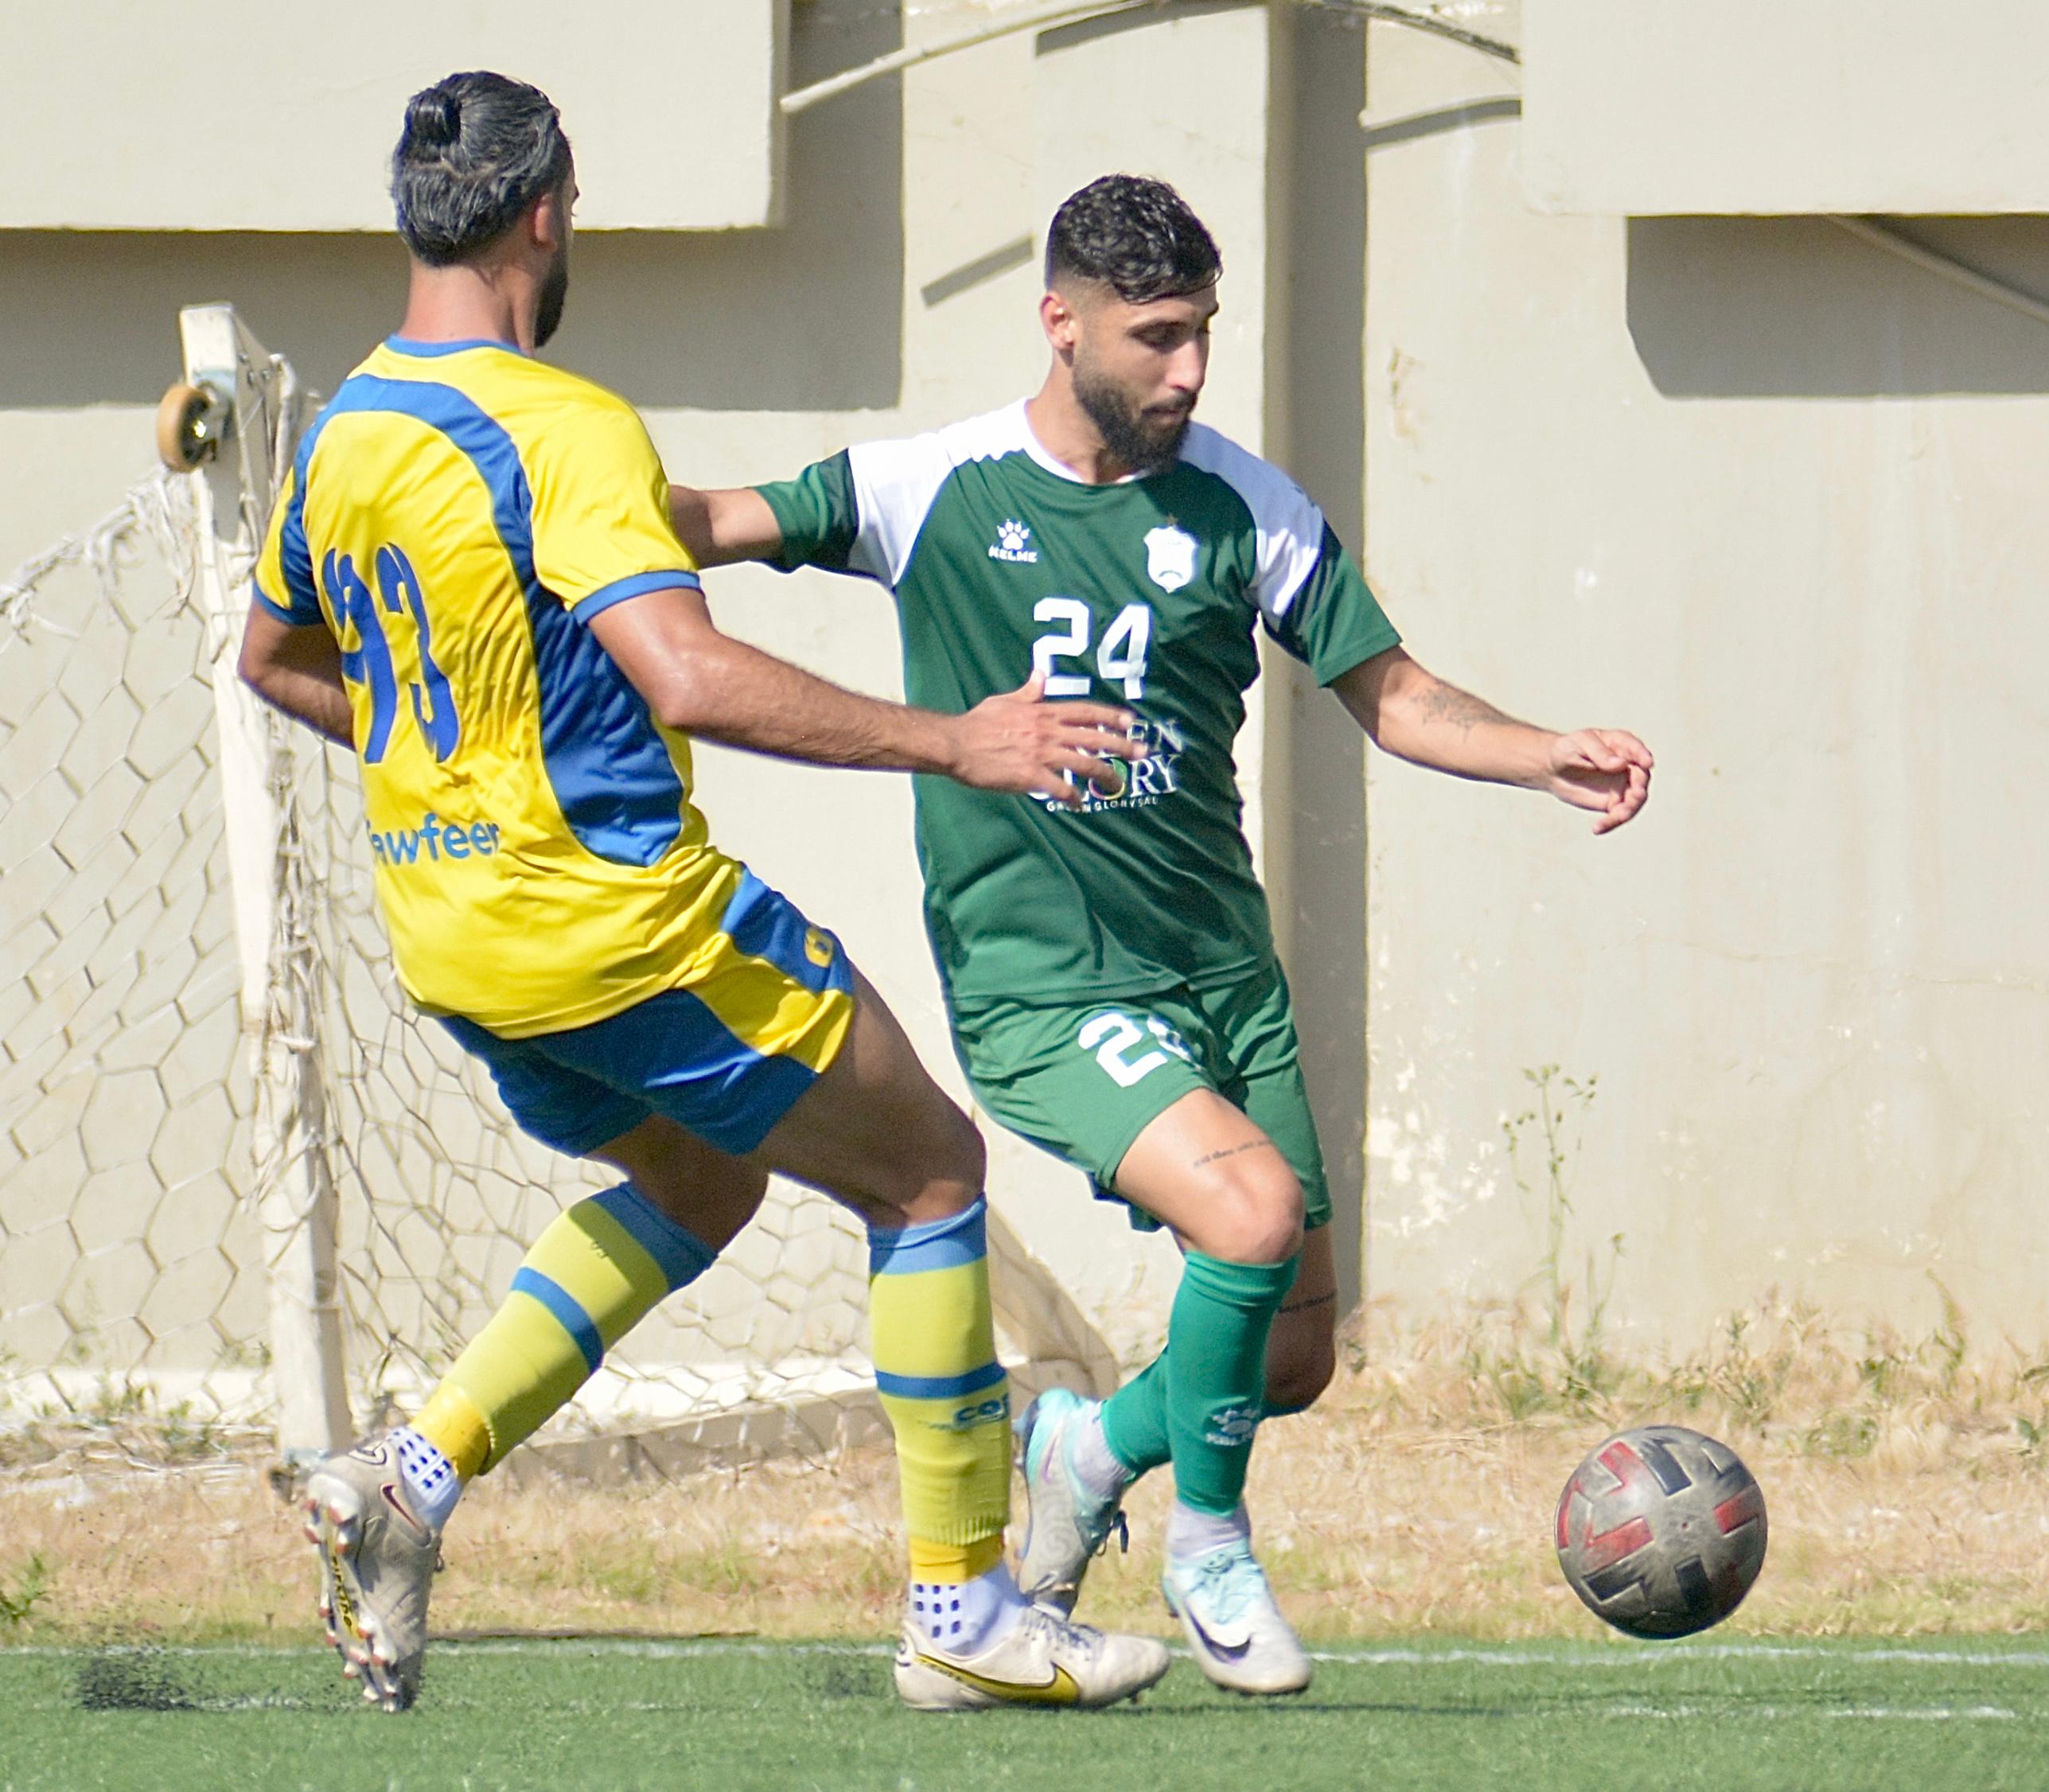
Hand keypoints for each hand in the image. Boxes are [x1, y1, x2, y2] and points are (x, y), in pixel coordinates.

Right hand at [945, 672, 1145, 806]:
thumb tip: (1040, 674)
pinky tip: (1078, 803)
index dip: (1111, 716)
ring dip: (1105, 773)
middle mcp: (1048, 731)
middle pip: (1093, 737)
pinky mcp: (1030, 776)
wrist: (957, 744)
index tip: (1131, 721)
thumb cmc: (979, 722)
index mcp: (1043, 712)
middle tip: (1142, 753)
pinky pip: (1059, 787)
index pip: (1086, 712)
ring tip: (1117, 784)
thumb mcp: (1006, 700)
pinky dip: (1072, 796)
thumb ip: (1028, 691)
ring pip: (1083, 762)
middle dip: (1121, 745)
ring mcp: (1041, 754)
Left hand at [1543, 728, 1652, 834]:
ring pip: (1635, 800)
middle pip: (1641, 778)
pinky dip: (1611, 823)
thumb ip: (1599, 752)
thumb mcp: (1579, 744)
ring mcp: (1623, 785)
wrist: (1552, 770)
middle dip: (1640, 787)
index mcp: (1620, 744)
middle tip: (1636, 795)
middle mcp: (1628, 765)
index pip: (1636, 749)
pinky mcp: (1614, 802)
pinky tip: (1597, 828)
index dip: (1643, 756)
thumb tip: (1621, 764)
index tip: (1647, 763)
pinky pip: (1619, 815)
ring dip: (1629, 809)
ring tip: (1618, 816)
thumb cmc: (1566, 750)